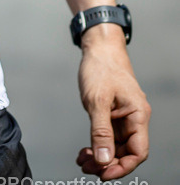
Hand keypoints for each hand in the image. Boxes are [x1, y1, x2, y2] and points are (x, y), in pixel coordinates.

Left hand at [76, 28, 150, 180]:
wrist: (98, 47)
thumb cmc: (100, 68)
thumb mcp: (97, 101)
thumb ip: (101, 131)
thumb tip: (104, 160)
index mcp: (138, 115)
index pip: (138, 151)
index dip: (122, 167)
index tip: (103, 174)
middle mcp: (134, 118)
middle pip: (125, 152)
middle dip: (107, 163)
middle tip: (86, 168)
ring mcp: (123, 116)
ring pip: (115, 146)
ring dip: (100, 156)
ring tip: (82, 161)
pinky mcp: (112, 114)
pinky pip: (108, 136)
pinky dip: (97, 145)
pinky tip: (84, 151)